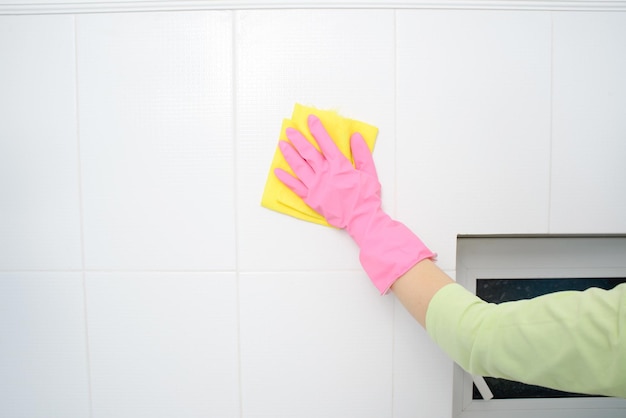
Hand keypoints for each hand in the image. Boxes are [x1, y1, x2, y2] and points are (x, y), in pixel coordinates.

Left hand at [274, 114, 380, 235]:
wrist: (360, 218)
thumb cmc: (365, 196)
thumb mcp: (369, 172)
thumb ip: (362, 154)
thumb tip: (356, 136)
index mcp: (339, 166)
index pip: (326, 143)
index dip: (318, 130)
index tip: (310, 119)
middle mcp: (325, 173)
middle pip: (308, 152)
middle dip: (298, 139)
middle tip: (289, 130)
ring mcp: (316, 186)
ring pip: (299, 167)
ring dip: (289, 155)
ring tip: (281, 144)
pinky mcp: (311, 198)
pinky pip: (296, 187)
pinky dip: (286, 180)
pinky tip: (277, 172)